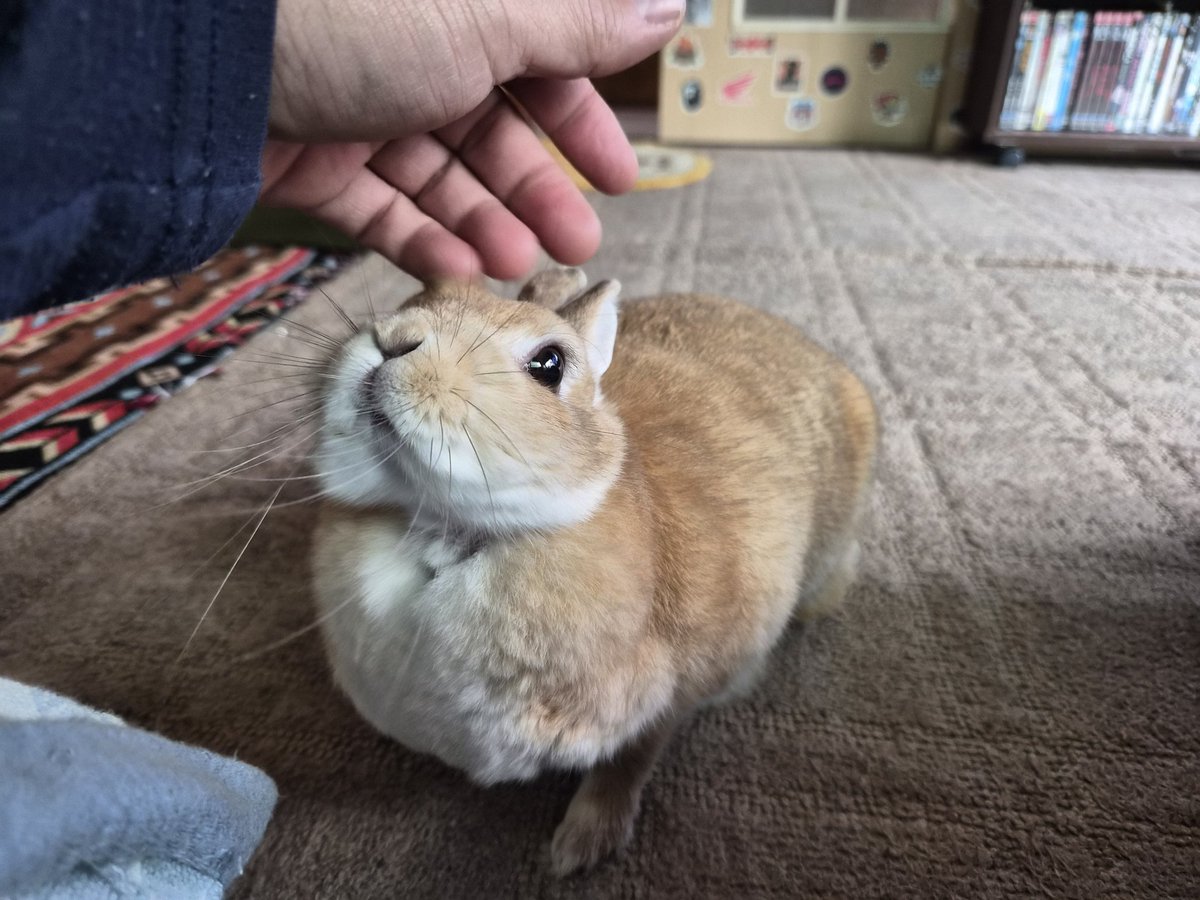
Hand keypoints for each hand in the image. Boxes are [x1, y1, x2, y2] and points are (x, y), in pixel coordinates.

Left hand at [261, 0, 682, 280]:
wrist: (206, 59)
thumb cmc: (357, 14)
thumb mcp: (490, 14)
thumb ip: (579, 24)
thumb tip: (668, 10)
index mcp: (458, 6)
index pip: (540, 61)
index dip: (582, 122)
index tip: (621, 178)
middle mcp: (410, 50)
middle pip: (492, 128)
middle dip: (536, 189)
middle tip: (577, 245)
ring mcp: (358, 108)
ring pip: (438, 176)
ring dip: (485, 222)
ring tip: (516, 266)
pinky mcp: (313, 161)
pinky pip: (379, 207)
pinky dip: (420, 239)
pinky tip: (460, 269)